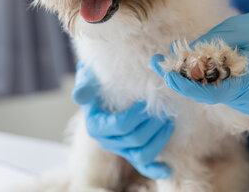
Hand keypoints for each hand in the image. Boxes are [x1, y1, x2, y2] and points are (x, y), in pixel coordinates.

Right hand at [72, 64, 173, 178]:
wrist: (103, 88)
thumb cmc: (98, 81)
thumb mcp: (89, 78)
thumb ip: (84, 85)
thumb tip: (78, 96)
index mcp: (96, 127)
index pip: (121, 125)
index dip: (138, 115)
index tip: (149, 101)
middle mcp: (107, 142)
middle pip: (135, 140)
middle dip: (154, 125)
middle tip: (166, 109)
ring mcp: (120, 149)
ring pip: (143, 154)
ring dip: (160, 140)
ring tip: (169, 123)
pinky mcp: (131, 152)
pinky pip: (143, 166)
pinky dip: (155, 170)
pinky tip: (167, 170)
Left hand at [151, 11, 248, 114]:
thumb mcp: (234, 28)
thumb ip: (207, 45)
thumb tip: (179, 54)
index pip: (210, 93)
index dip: (184, 85)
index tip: (165, 72)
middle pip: (206, 94)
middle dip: (182, 78)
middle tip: (159, 61)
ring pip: (211, 94)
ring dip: (193, 78)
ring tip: (179, 59)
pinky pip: (221, 92)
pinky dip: (206, 80)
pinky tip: (199, 65)